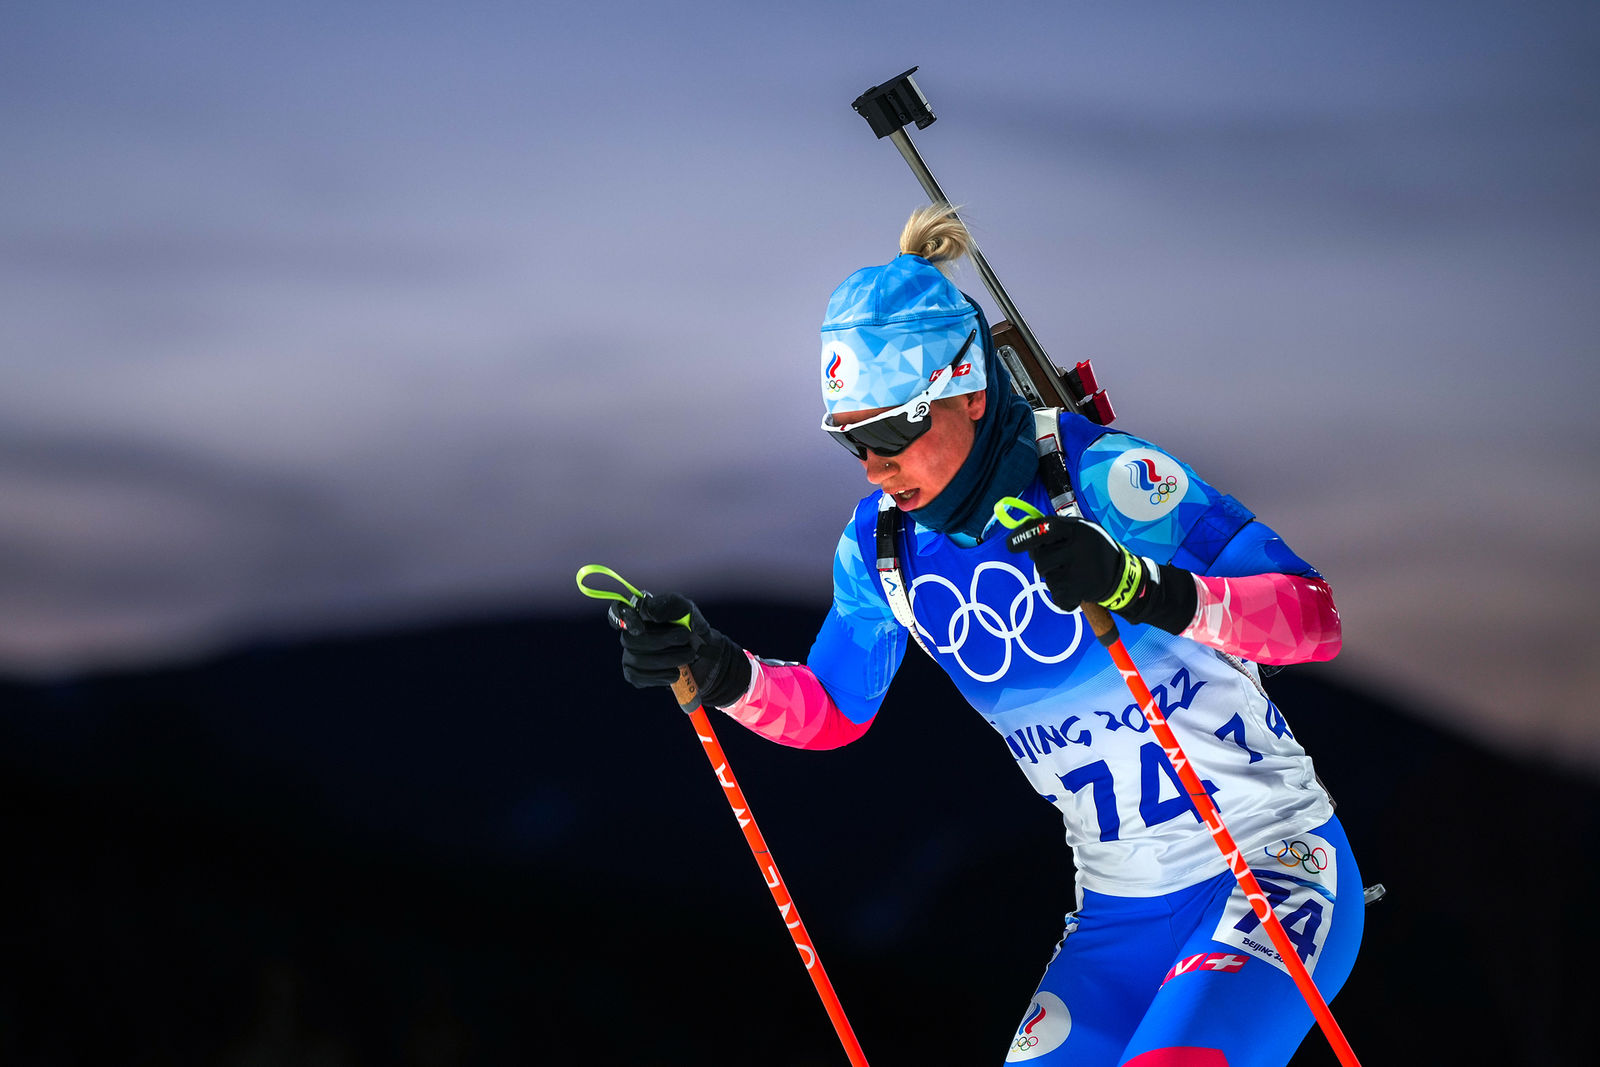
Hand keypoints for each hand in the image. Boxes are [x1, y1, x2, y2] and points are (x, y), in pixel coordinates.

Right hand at [610, 592, 751, 707]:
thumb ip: (672, 605)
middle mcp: (630, 633)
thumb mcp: (689, 611)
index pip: (618, 611)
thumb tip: (649, 611)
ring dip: (668, 659)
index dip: (624, 618)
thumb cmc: (692, 629)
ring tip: (689, 655)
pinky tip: (676, 673)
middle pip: (631, 640)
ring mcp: (629, 655)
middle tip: (686, 638)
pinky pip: (638, 677)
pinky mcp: (634, 675)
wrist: (705, 656)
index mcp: (640, 613)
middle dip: (662, 640)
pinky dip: (660, 675)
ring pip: (638, 660)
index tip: (641, 627)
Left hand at [1005, 516, 1195, 632]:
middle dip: (1041, 561)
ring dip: (1053, 577)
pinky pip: (1055, 595)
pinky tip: (1076, 588)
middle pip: (1040, 558)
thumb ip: (1056, 529)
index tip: (1010, 545)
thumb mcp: (1083, 531)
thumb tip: (1021, 531)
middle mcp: (1078, 548)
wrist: (1123, 577)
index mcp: (1078, 529)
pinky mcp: (1079, 591)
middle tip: (1055, 561)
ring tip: (1072, 574)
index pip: (1044, 529)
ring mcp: (1078, 571)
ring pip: (1046, 577)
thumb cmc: (1096, 550)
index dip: (1023, 536)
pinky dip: (1062, 595)